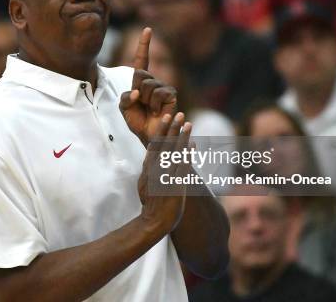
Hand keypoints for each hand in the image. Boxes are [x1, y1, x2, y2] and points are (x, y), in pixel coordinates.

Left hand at [119, 27, 177, 145]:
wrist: (148, 134)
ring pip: (147, 85)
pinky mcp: (171, 94)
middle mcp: (153, 81)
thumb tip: (136, 92)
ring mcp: (164, 86)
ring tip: (149, 110)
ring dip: (144, 100)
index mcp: (141, 81)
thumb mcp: (125, 107)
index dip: (144, 44)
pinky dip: (153, 104)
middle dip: (136, 91)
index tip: (147, 29)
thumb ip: (125, 97)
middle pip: (139, 74)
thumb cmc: (138, 120)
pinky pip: (157, 93)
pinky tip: (156, 112)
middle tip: (141, 104)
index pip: (142, 59)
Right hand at [139, 112, 191, 234]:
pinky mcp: (175, 183)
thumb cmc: (150, 206)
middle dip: (172, 127)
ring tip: (188, 123)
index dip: (162, 130)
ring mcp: (165, 175)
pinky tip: (192, 144)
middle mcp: (155, 169)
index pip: (155, 144)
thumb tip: (149, 161)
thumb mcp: (144, 185)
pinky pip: (182, 164)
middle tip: (179, 114)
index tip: (167, 119)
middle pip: (164, 143)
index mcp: (148, 168)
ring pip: (174, 151)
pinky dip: (187, 153)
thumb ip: (147, 171)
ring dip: (182, 136)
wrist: (154, 221)